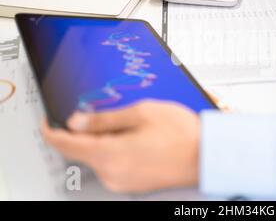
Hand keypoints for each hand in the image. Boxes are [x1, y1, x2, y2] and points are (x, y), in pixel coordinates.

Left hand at [42, 101, 199, 192]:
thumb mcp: (140, 113)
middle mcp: (112, 173)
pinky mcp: (133, 184)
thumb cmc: (181, 134)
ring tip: (131, 125)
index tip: (47, 122)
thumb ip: (104, 119)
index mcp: (109, 154)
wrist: (206, 155)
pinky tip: (136, 138)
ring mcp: (123, 181)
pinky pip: (113, 165)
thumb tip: (77, 121)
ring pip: (98, 158)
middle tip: (100, 114)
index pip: (66, 144)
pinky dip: (114, 151)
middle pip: (82, 151)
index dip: (52, 131)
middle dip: (84, 132)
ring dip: (102, 141)